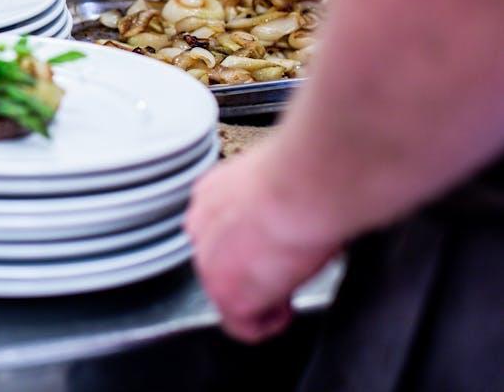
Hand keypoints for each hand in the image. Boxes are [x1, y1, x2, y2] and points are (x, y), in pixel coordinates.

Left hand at [184, 145, 340, 342]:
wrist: (302, 186)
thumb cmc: (304, 175)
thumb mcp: (274, 180)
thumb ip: (265, 200)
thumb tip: (289, 211)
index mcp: (211, 193)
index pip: (219, 230)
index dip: (250, 245)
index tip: (275, 247)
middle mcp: (199, 226)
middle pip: (220, 262)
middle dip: (253, 270)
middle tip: (288, 267)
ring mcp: (208, 263)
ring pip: (229, 294)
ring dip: (260, 295)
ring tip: (291, 284)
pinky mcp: (227, 295)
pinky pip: (243, 327)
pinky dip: (268, 324)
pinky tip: (287, 309)